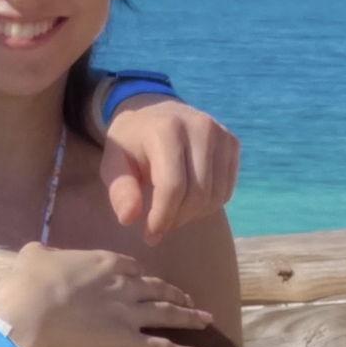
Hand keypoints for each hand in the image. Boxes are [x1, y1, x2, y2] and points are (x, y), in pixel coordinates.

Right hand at [0, 247, 218, 346]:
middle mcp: (125, 284)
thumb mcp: (35, 255)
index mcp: (105, 262)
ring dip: (189, 317)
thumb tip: (40, 251)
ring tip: (206, 320)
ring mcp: (129, 312)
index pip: (133, 267)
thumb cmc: (27, 283)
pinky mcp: (127, 340)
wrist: (30, 310)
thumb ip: (45, 253)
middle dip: (175, 294)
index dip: (141, 275)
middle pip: (158, 288)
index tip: (145, 281)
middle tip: (190, 300)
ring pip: (168, 314)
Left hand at [101, 98, 239, 243]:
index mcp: (166, 130)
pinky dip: (209, 205)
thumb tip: (129, 219)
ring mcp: (220, 134)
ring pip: (215, 196)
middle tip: (160, 226)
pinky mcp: (232, 143)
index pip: (172, 187)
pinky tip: (188, 199)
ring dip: (193, 215)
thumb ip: (120, 190)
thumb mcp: (113, 164)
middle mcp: (199, 127)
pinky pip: (226, 190)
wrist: (155, 112)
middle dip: (178, 219)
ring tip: (172, 213)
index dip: (162, 217)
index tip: (150, 234)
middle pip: (198, 194)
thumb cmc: (131, 144)